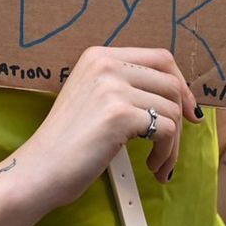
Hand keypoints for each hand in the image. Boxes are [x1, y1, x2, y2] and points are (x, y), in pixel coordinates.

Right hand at [24, 46, 202, 205]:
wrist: (38, 170)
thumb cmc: (66, 144)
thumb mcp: (92, 98)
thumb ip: (124, 86)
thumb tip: (177, 95)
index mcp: (99, 55)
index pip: (160, 57)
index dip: (180, 83)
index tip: (187, 110)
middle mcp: (106, 64)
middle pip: (171, 82)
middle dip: (180, 116)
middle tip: (174, 144)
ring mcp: (112, 87)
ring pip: (172, 109)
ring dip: (173, 143)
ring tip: (158, 163)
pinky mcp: (120, 115)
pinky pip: (167, 130)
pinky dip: (166, 153)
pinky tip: (152, 167)